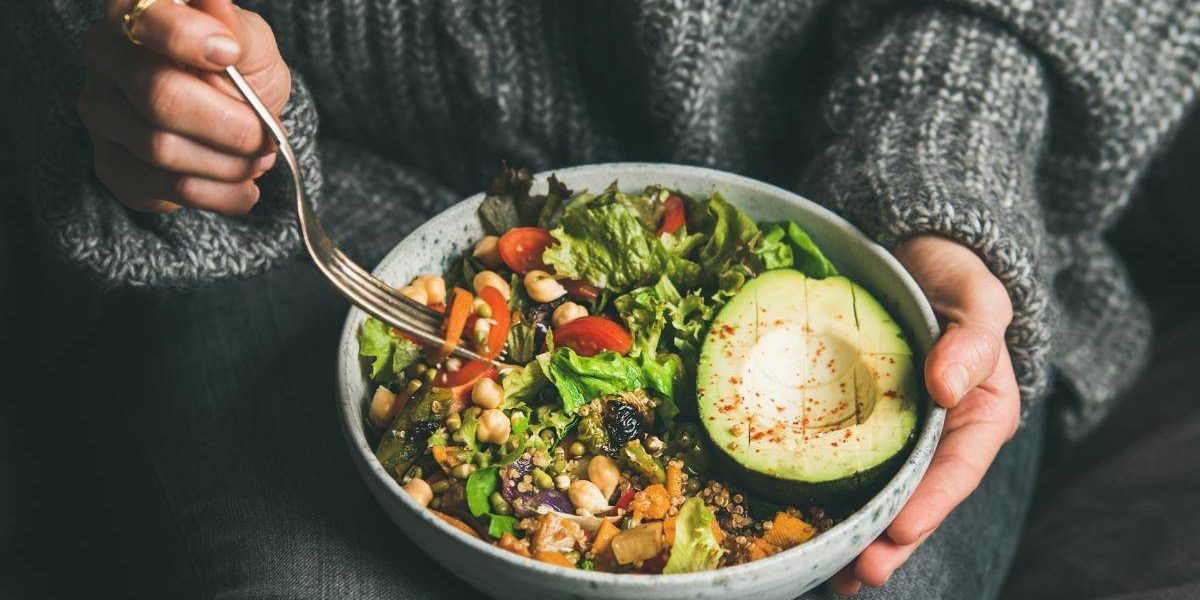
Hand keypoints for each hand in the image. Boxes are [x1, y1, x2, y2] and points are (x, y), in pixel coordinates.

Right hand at [79, 0, 290, 214]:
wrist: (234, 125)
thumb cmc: (238, 72)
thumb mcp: (251, 45)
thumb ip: (236, 30)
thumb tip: (217, 3)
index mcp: (136, 13)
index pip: (147, 19)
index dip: (188, 38)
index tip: (231, 54)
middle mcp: (106, 58)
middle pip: (159, 95)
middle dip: (229, 124)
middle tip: (268, 137)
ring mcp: (101, 113)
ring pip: (161, 148)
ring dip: (228, 164)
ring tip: (260, 160)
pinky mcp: (112, 164)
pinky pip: (165, 187)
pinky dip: (219, 194)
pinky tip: (244, 190)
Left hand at [829, 235, 1020, 595]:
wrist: (915, 258)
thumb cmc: (953, 278)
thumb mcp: (976, 299)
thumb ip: (973, 340)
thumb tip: (947, 385)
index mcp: (980, 415)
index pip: (957, 469)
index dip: (931, 503)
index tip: (900, 528)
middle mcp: (940, 436)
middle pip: (918, 499)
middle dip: (890, 541)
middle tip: (859, 573)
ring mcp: (900, 435)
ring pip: (882, 495)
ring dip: (859, 538)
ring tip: (833, 577)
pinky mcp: (861, 425)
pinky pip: (846, 466)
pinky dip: (829, 501)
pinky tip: (803, 529)